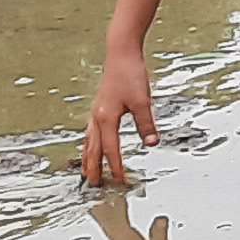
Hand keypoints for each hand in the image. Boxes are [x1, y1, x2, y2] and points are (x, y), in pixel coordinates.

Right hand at [85, 47, 157, 186]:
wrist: (121, 54)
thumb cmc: (131, 75)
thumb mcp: (143, 101)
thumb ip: (146, 124)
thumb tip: (151, 144)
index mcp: (106, 119)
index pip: (111, 150)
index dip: (116, 167)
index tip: (121, 181)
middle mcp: (97, 118)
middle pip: (93, 150)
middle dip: (94, 168)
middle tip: (94, 186)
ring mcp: (95, 112)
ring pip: (89, 142)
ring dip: (88, 158)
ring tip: (87, 173)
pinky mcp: (99, 107)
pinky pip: (91, 132)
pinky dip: (90, 145)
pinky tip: (92, 147)